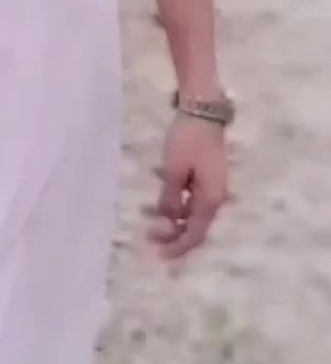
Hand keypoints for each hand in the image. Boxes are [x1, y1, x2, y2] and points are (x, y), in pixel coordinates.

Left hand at [146, 116, 229, 260]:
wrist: (203, 110)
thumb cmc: (187, 140)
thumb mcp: (173, 170)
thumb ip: (170, 199)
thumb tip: (170, 219)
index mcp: (210, 200)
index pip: (195, 234)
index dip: (178, 246)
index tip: (160, 254)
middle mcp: (215, 197)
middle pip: (195, 226)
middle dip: (173, 234)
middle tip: (150, 237)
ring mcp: (212, 186)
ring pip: (192, 211)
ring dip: (171, 216)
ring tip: (148, 215)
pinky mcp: (207, 175)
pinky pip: (192, 196)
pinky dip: (176, 200)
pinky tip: (160, 192)